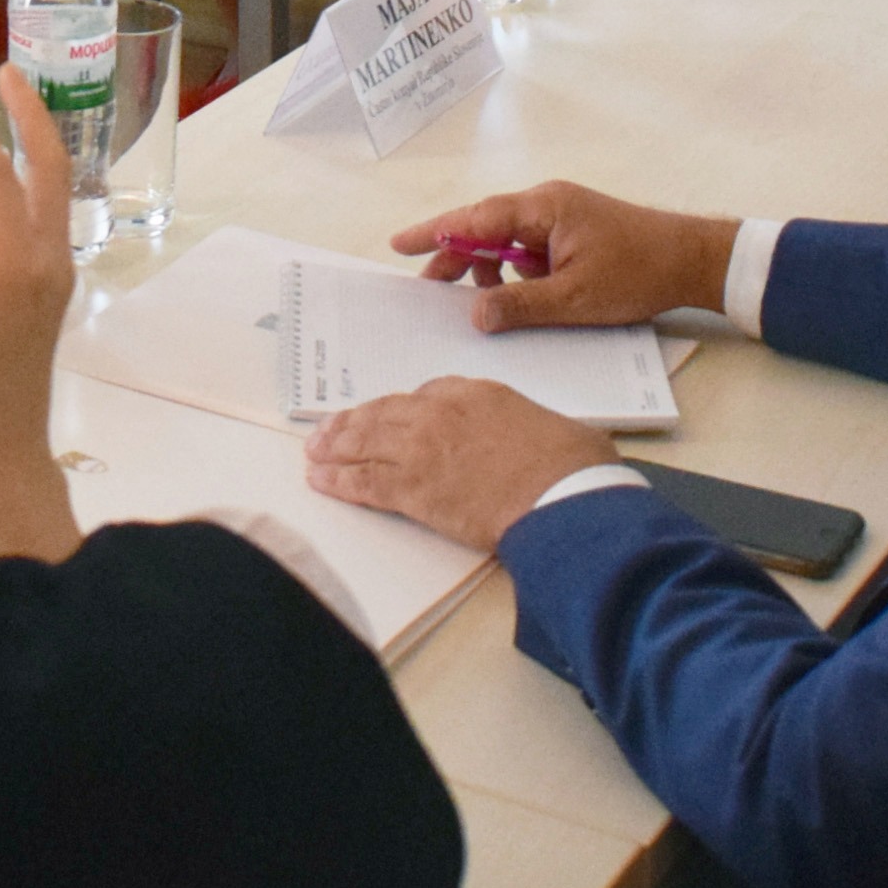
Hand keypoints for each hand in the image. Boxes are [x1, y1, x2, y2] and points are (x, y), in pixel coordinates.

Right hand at [0, 70, 79, 559]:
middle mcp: (47, 263)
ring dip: (5, 164)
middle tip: (4, 76)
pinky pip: (13, 240)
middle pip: (47, 170)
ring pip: (34, 200)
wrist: (2, 454)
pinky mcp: (40, 294)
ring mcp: (49, 278)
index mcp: (21, 267)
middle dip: (27, 119)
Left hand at [305, 379, 616, 551]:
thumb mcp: (557, 429)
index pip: (427, 393)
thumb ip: (532, 431)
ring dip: (336, 447)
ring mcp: (422, 448)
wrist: (562, 494)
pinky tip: (322, 481)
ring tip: (315, 451)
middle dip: (354, 423)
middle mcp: (441, 413)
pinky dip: (338, 480)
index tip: (392, 416)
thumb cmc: (572, 466)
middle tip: (330, 430)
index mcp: (476, 393)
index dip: (404, 410)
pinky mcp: (413, 488)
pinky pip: (363, 481)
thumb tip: (547, 445)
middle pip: (384, 413)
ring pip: (365, 442)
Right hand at [392, 182, 734, 330]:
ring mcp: (560, 217)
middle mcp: (546, 204)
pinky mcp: (572, 232)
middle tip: (429, 289)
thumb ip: (520, 305)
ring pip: (506, 240)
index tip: (399, 243)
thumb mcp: (575, 299)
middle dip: (455, 256)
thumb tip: (476, 313)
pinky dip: (514, 271)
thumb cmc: (639, 272)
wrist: (692, 260)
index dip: (435, 233)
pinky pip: (528, 248)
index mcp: (543, 208)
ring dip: (488, 268)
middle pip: (485, 226)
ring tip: (479, 304)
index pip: (474, 218)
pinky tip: (517, 298)